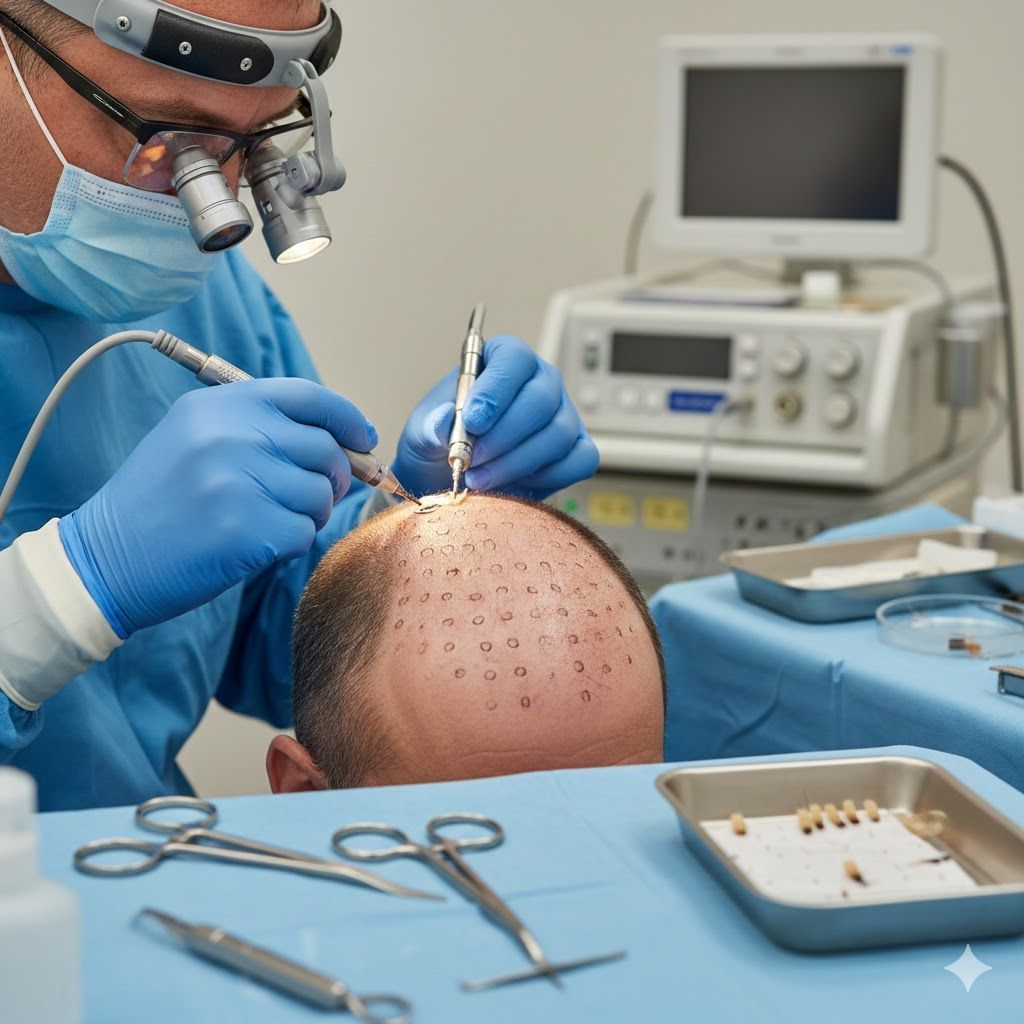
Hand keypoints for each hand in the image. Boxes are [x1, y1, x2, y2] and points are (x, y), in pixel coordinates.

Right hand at [59, 378, 375, 636]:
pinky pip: (303, 533)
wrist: (106, 558)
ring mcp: (238, 481)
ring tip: (270, 522)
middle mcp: (230, 435)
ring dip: (309, 515)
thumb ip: (261, 427)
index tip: (364, 439)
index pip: (308, 396)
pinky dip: (290, 544)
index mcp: (220, 405)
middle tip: (310, 498)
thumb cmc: (161, 500)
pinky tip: (254, 544)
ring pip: (320, 495)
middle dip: (333, 478)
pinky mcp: (245, 529)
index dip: (347, 418)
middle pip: (324, 449)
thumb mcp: (195, 437)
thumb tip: (343, 441)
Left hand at [392, 335, 598, 498]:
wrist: (451, 477)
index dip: (496, 389)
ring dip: (516, 463)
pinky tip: (514, 484)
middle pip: (541, 398)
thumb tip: (444, 422)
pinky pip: (579, 461)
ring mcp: (564, 415)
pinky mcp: (577, 450)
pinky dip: (546, 478)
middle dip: (504, 436)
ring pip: (558, 434)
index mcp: (504, 360)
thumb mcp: (421, 433)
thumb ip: (430, 425)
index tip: (472, 421)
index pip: (514, 359)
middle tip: (471, 459)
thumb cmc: (441, 443)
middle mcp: (541, 382)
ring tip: (480, 478)